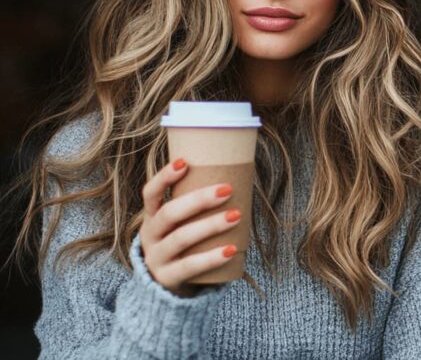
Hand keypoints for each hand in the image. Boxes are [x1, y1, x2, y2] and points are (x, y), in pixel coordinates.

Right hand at [139, 158, 240, 296]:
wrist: (166, 289)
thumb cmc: (184, 246)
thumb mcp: (181, 226)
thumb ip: (198, 208)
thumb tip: (239, 177)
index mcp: (152, 217)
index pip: (150, 193)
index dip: (165, 177)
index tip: (185, 162)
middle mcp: (150, 236)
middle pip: (169, 214)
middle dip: (199, 200)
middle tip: (227, 189)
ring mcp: (156, 258)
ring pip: (181, 238)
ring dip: (210, 225)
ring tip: (236, 215)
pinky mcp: (168, 278)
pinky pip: (190, 266)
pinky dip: (212, 257)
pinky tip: (231, 249)